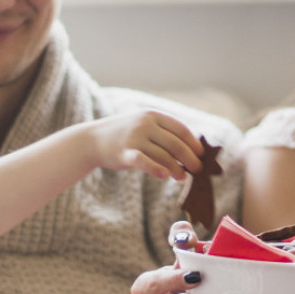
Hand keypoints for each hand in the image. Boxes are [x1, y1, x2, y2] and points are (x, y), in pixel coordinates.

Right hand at [89, 111, 204, 181]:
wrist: (93, 140)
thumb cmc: (126, 137)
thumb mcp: (145, 128)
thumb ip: (165, 137)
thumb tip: (192, 153)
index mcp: (153, 115)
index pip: (181, 129)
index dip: (194, 144)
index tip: (201, 156)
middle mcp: (144, 124)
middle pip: (176, 144)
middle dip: (190, 159)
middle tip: (197, 170)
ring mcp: (134, 137)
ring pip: (164, 156)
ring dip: (177, 169)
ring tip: (182, 177)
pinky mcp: (125, 152)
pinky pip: (144, 161)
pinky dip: (156, 169)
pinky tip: (165, 176)